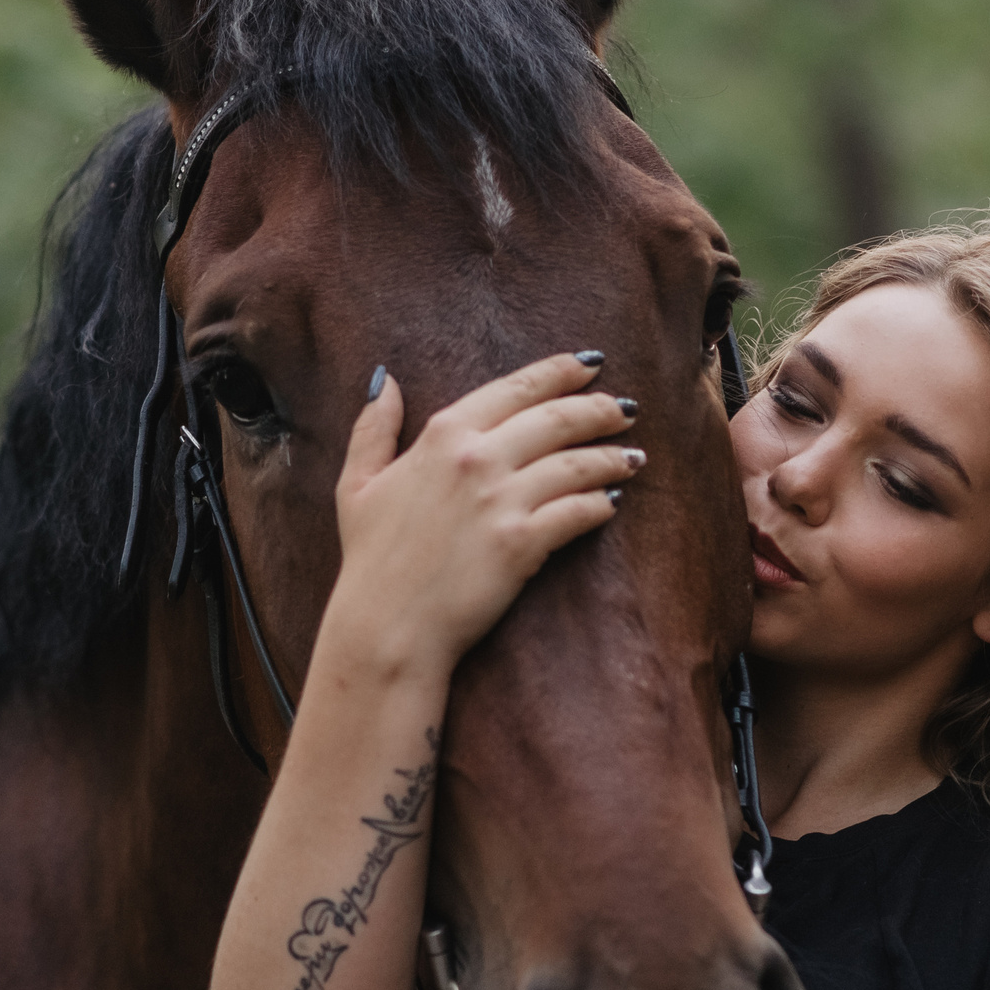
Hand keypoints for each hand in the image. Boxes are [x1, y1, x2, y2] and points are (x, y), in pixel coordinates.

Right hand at [319, 352, 639, 682]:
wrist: (386, 625)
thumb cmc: (371, 558)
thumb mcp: (356, 483)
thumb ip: (373, 428)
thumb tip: (385, 380)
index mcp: (442, 435)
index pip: (515, 388)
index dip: (560, 371)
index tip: (591, 364)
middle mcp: (477, 459)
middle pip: (557, 419)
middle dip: (600, 409)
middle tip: (627, 409)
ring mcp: (501, 500)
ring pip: (576, 464)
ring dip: (613, 457)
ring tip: (634, 456)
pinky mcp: (522, 543)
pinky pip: (578, 512)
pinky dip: (602, 504)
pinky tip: (613, 502)